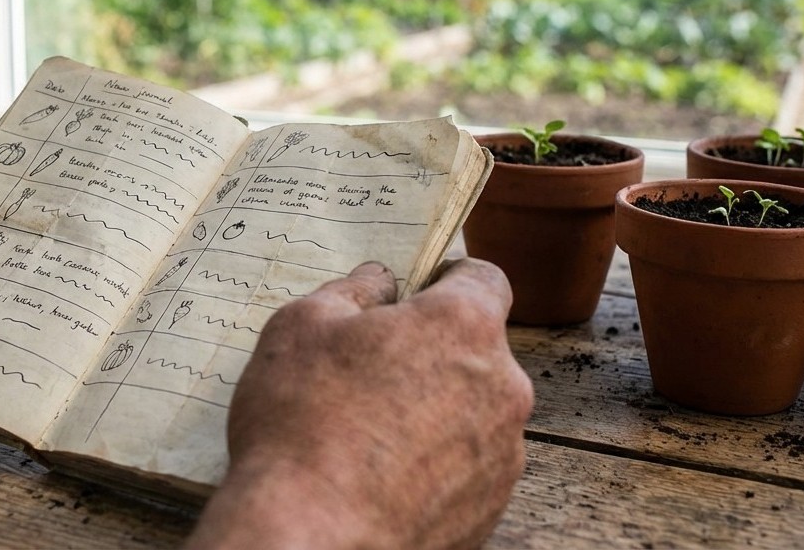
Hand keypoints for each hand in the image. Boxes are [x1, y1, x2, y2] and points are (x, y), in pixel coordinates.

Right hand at [189, 259, 532, 549]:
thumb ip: (351, 291)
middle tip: (367, 369)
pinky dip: (433, 465)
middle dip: (430, 352)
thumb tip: (376, 283)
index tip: (414, 294)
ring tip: (366, 432)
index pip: (484, 278)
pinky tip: (379, 475)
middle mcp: (502, 386)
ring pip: (472, 412)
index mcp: (463, 326)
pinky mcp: (489, 510)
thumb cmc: (301, 423)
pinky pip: (465, 469)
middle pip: (476, 350)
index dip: (446, 280)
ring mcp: (502, 455)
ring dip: (433, 410)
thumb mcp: (302, 326)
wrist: (310, 536)